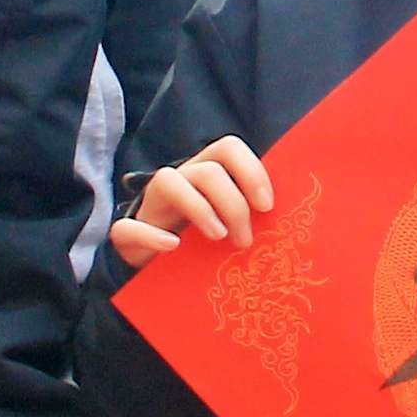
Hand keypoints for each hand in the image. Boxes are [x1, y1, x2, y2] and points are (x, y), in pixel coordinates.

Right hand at [108, 132, 272, 264]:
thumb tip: (289, 225)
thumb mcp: (229, 227)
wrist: (155, 268)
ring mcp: (151, 204)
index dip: (251, 171)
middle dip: (233, 203)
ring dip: (199, 209)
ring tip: (218, 238)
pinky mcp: (127, 233)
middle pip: (208, 170)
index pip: (229, 148)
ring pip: (169, 181)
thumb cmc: (202, 243)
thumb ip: (250, 218)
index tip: (266, 206)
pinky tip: (172, 247)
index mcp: (207, 173)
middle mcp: (180, 180)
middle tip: (244, 240)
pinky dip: (151, 236)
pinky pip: (128, 228)